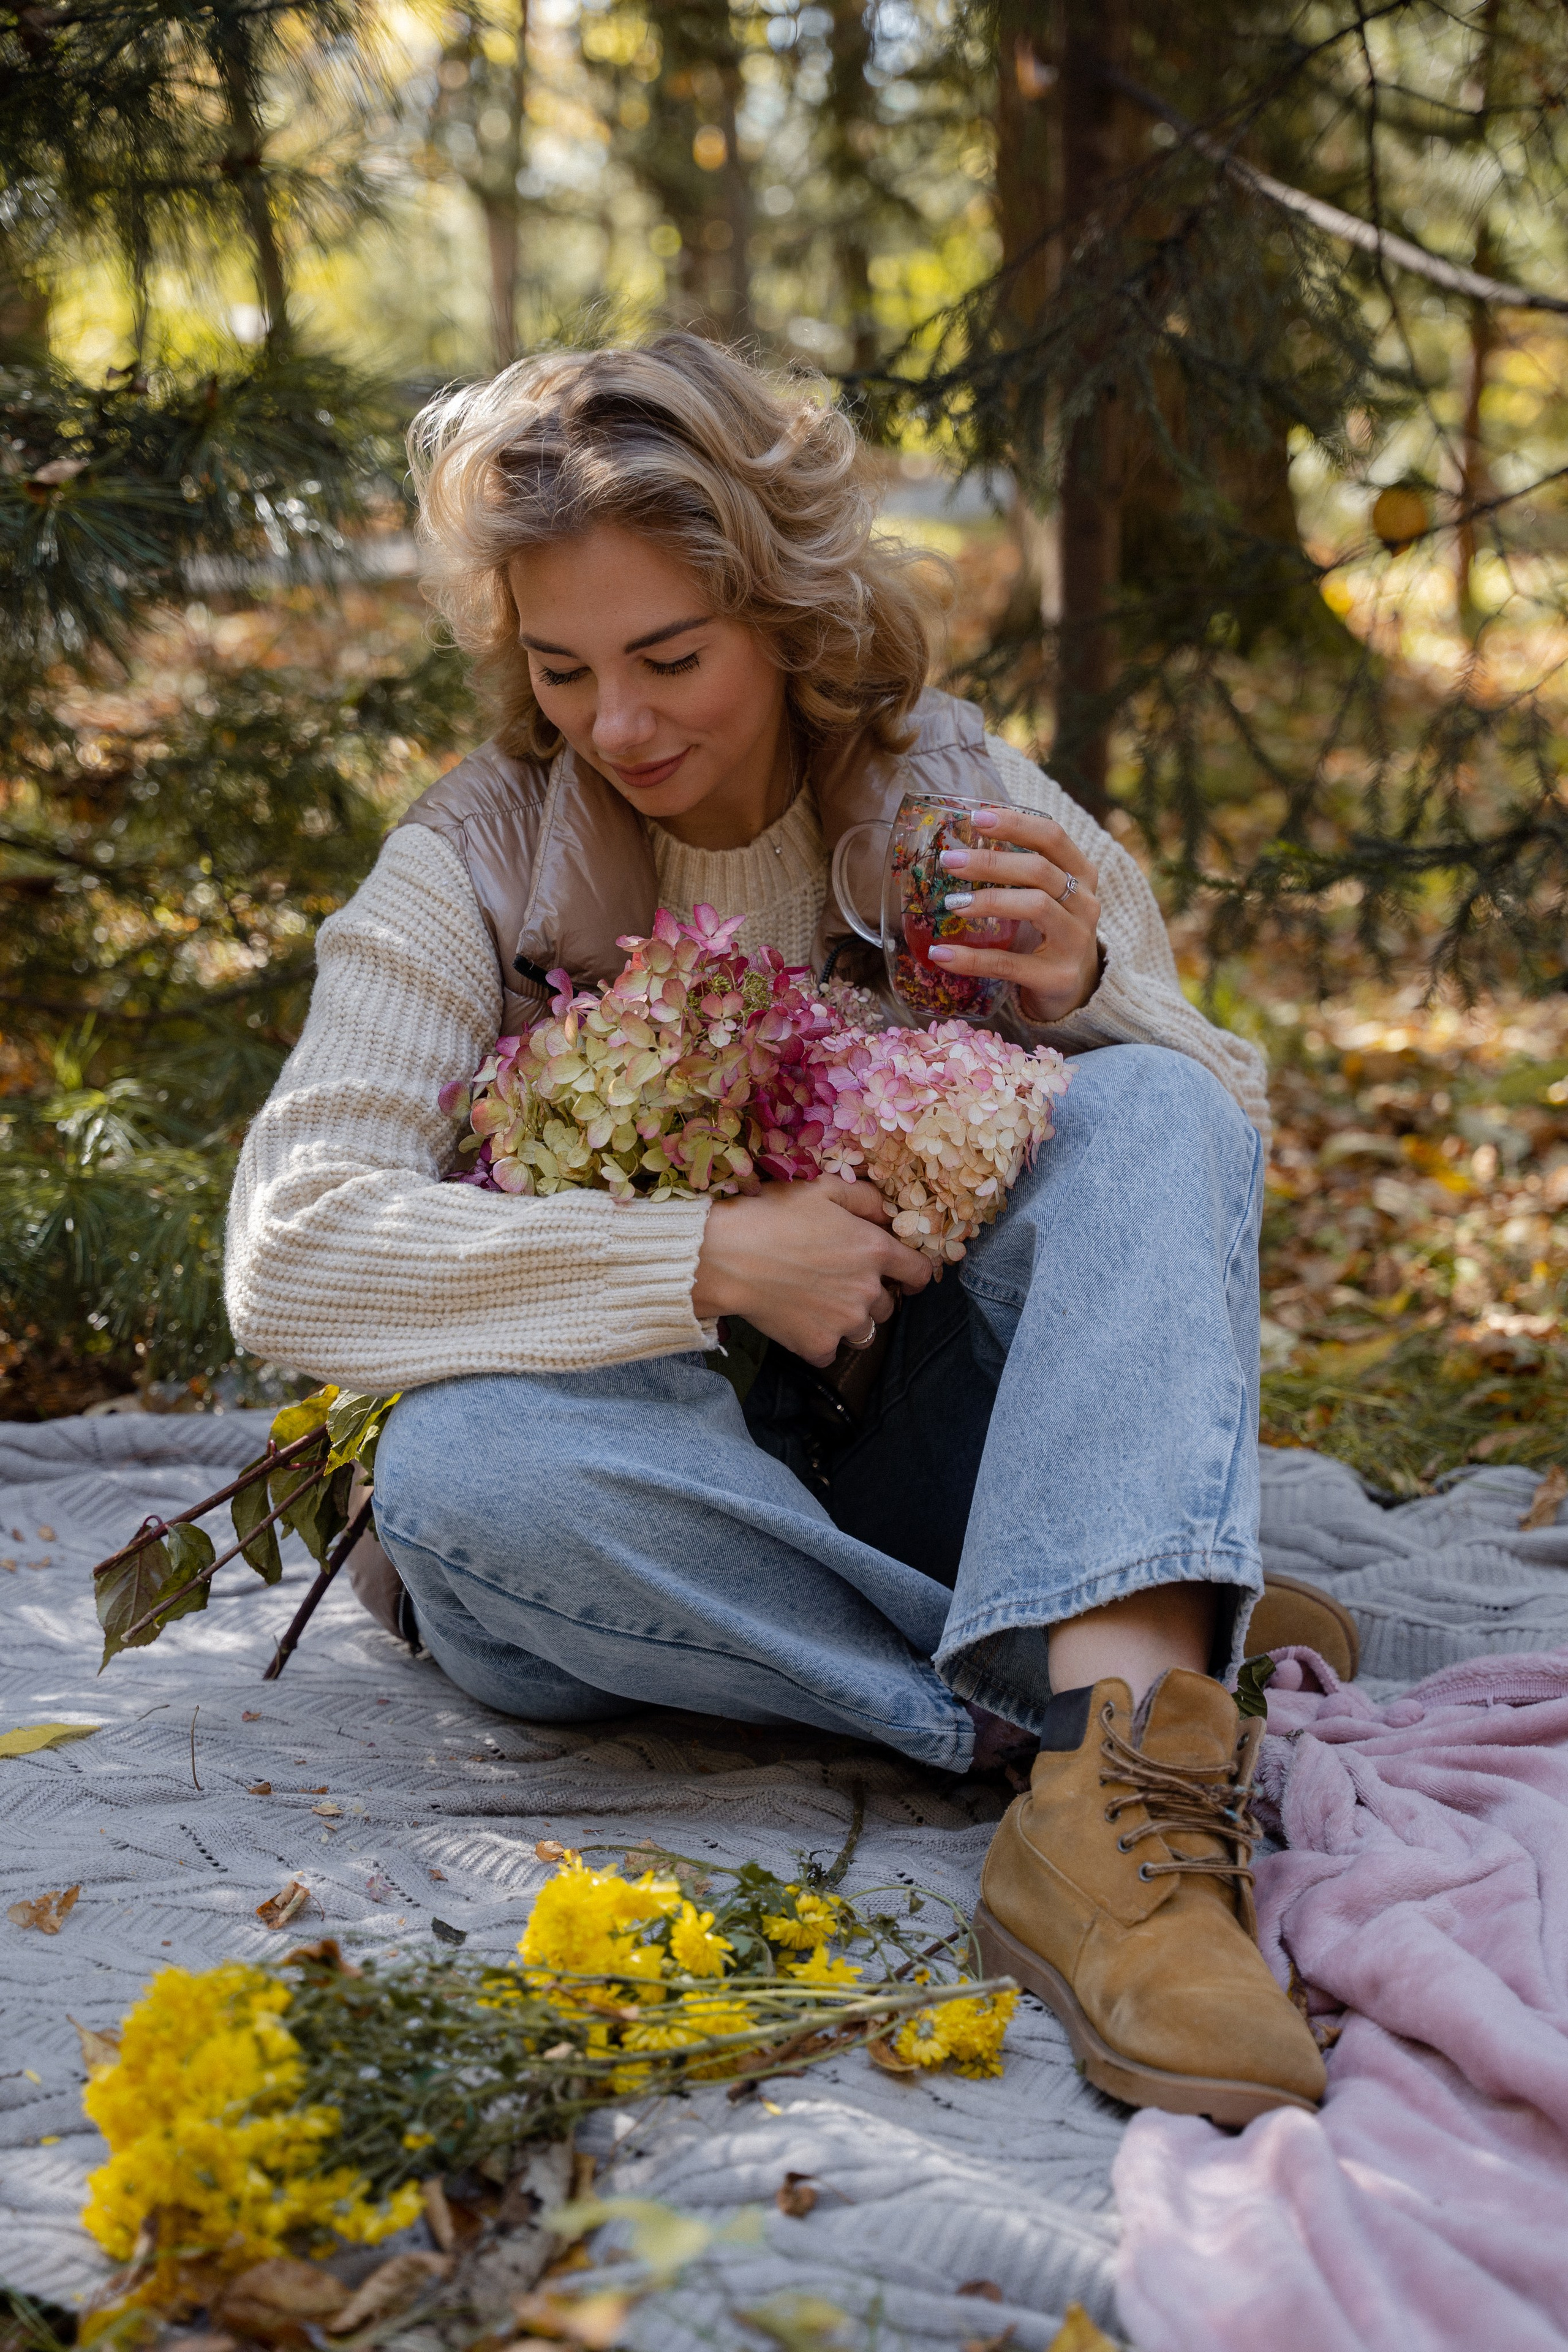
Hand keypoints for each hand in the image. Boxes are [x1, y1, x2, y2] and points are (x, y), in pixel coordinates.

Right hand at [692, 1178, 930, 1367]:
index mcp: (875, 1250)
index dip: (912, 1273)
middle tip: (838, 1282)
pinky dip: (819, 1342)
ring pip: (864, 1331)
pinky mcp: (817, 1346)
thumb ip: (865, 1199)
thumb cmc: (772, 1215)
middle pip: (888, 1305)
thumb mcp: (823, 1190)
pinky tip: (798, 1320)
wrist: (724, 1255)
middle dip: (870, 1295)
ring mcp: (844, 1323)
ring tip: (818, 1303)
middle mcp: (867, 1290)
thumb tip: (889, 1213)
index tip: (900, 1275)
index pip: (920, 1273)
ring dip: (849, 1321)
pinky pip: (832, 1352)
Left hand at [931, 806, 1101, 1022]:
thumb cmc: (1050, 934)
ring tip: (951, 904)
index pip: (1053, 837)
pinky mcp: (1058, 977)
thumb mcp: (1045, 896)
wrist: (1077, 990)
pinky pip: (1009, 963)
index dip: (1016, 823)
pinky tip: (941, 954)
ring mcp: (1076, 941)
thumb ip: (1019, 872)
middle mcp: (1085, 904)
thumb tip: (959, 845)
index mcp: (1081, 875)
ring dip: (987, 900)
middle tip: (949, 860)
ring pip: (1034, 906)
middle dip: (990, 862)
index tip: (976, 818)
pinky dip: (972, 958)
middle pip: (1039, 870)